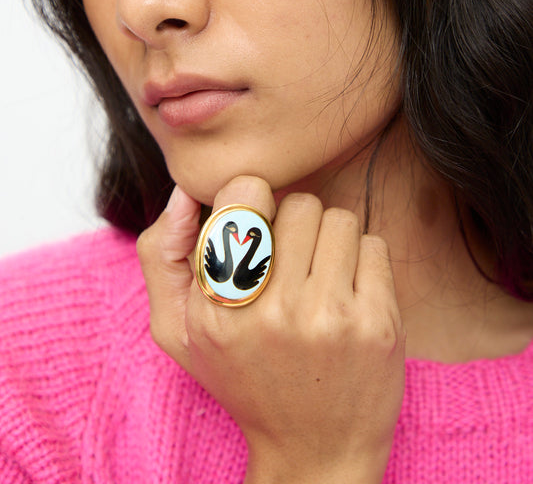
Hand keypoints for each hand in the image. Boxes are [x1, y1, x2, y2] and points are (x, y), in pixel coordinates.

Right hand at [137, 176, 405, 483]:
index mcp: (218, 310)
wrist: (316, 450)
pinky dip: (362, 261)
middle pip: (299, 204)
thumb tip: (184, 194)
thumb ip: (163, 256)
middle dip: (296, 223)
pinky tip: (348, 294)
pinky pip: (373, 245)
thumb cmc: (245, 379)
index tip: (258, 225)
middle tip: (292, 259)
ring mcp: (330, 318)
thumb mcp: (180, 332)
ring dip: (330, 240)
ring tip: (319, 277)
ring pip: (339, 218)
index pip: (243, 197)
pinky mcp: (377, 324)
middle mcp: (274, 312)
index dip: (253, 200)